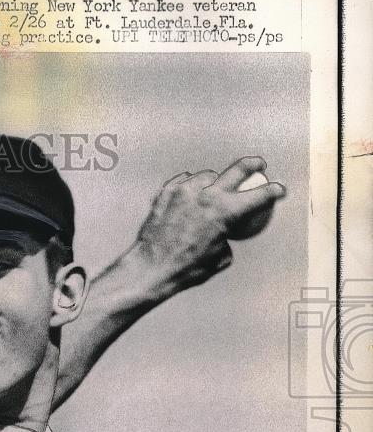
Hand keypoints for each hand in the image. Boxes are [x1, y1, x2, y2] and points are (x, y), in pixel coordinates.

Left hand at [132, 157, 285, 295]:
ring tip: (214, 189)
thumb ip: (228, 238)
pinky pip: (183, 182)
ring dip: (214, 181)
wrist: (151, 267)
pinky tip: (191, 192)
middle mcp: (206, 195)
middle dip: (253, 164)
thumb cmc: (187, 267)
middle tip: (258, 165)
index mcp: (226, 211)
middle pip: (238, 169)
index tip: (279, 190)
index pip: (260, 195)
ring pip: (207, 175)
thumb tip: (228, 233)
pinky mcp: (166, 193)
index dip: (275, 191)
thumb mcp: (221, 257)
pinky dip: (190, 186)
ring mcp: (184, 191)